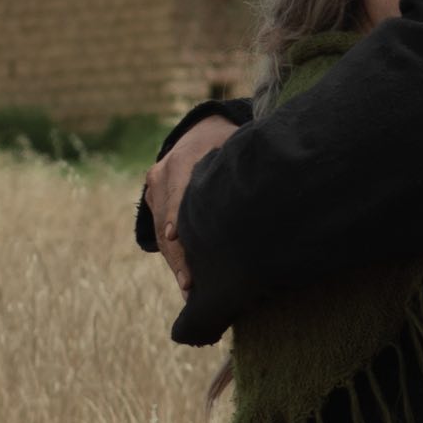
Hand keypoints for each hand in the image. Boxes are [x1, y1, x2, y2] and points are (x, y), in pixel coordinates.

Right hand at [148, 117, 237, 289]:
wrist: (202, 130)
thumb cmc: (229, 142)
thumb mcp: (236, 148)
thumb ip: (243, 171)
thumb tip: (270, 194)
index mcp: (183, 160)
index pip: (179, 195)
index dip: (178, 219)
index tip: (177, 240)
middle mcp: (162, 174)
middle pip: (167, 222)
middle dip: (179, 256)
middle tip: (190, 286)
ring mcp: (154, 188)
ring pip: (162, 234)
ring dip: (176, 263)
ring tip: (189, 291)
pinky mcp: (153, 200)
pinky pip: (160, 234)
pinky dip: (174, 257)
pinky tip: (186, 280)